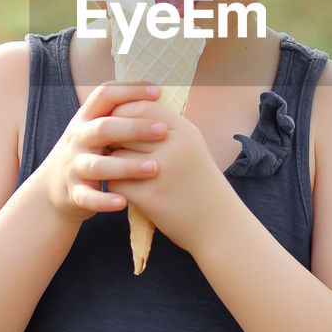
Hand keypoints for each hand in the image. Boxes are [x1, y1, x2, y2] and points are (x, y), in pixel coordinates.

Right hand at [40, 81, 168, 225]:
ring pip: (98, 165)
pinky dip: (104, 201)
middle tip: (163, 131)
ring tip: (154, 168)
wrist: (51, 188)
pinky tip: (124, 202)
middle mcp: (78, 139)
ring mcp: (74, 166)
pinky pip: (88, 197)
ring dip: (127, 166)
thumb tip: (158, 89)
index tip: (158, 92)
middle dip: (134, 128)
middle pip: (103, 128)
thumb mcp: (96, 128)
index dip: (130, 90)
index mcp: (86, 119)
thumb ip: (118, 112)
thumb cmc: (89, 152)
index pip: (104, 95)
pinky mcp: (74, 193)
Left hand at [103, 99, 233, 258]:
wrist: (218, 224)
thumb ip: (161, 125)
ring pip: (115, 156)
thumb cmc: (199, 181)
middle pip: (124, 130)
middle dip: (115, 139)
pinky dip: (117, 185)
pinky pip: (116, 182)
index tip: (118, 121)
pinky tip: (129, 189)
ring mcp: (160, 173)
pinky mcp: (148, 197)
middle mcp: (173, 148)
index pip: (142, 107)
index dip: (123, 111)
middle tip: (117, 149)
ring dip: (113, 163)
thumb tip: (121, 109)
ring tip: (124, 170)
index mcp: (184, 131)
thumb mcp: (189, 145)